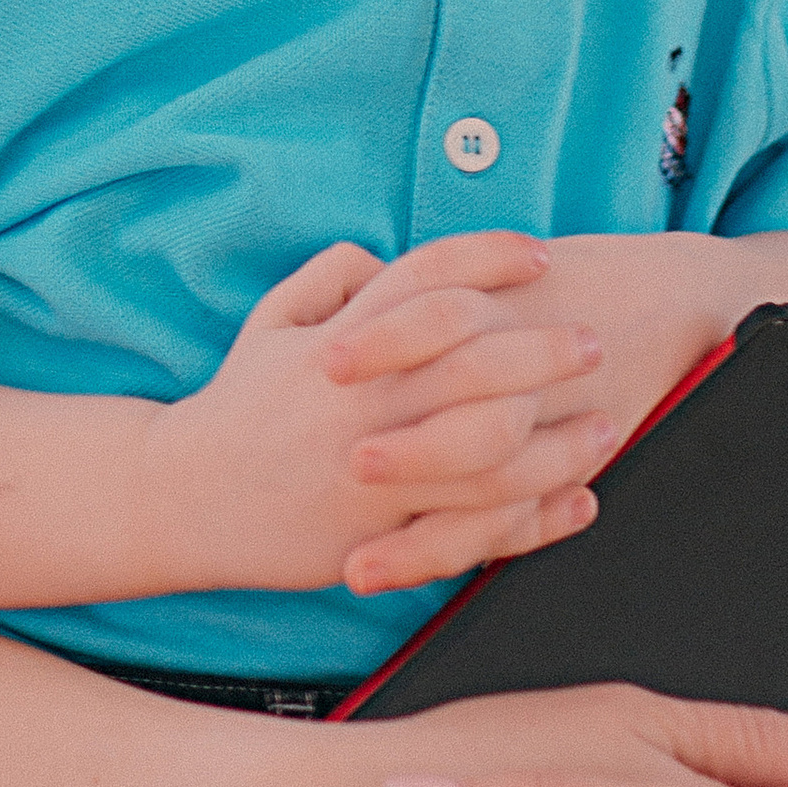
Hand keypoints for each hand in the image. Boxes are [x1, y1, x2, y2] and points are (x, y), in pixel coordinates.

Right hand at [152, 234, 613, 598]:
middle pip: (475, 360)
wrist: (182, 497)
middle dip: (545, 349)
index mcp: (341, 341)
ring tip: (606, 426)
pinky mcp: (379, 532)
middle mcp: (363, 399)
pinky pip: (474, 526)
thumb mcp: (271, 322)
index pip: (428, 279)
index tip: (538, 254)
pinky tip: (575, 502)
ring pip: (488, 451)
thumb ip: (330, 277)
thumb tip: (386, 256)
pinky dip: (533, 517)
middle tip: (593, 342)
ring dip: (557, 438)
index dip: (488, 258)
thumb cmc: (235, 408)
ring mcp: (373, 468)